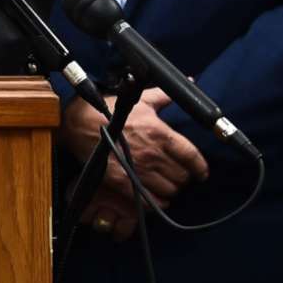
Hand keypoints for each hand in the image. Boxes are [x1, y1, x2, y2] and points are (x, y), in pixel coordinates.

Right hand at [60, 90, 209, 210]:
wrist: (81, 124)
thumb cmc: (112, 110)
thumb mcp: (141, 100)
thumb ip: (166, 95)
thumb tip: (190, 81)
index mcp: (160, 133)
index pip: (191, 157)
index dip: (200, 168)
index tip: (201, 173)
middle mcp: (153, 154)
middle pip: (182, 177)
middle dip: (183, 177)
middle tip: (179, 174)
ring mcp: (139, 170)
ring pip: (169, 190)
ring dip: (171, 189)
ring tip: (166, 183)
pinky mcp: (124, 183)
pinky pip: (150, 201)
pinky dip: (157, 201)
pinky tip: (155, 195)